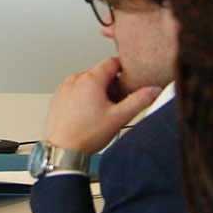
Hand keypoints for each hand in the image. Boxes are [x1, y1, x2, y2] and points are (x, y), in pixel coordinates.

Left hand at [42, 57, 161, 154]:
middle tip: (116, 103)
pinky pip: (74, 89)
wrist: (63, 150)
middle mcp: (75, 79)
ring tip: (100, 111)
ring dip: (96, 90)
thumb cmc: (86, 135)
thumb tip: (154, 90)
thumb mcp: (119, 118)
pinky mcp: (58, 96)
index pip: (112, 62)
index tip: (127, 82)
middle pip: (99, 72)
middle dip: (110, 84)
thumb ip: (139, 101)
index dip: (124, 71)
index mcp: (90, 79)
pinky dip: (82, 96)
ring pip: (86, 81)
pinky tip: (87, 114)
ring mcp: (64, 87)